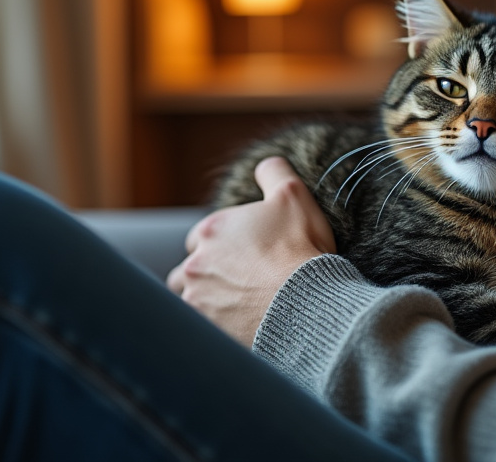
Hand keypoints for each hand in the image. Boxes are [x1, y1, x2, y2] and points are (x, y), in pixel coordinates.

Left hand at [167, 157, 335, 344]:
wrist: (306, 302)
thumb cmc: (301, 248)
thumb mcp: (293, 195)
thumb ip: (273, 173)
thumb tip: (264, 166)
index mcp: (212, 229)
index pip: (201, 237)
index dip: (221, 245)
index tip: (241, 255)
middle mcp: (196, 263)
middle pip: (189, 269)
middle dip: (206, 273)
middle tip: (236, 282)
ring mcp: (196, 298)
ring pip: (189, 299)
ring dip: (204, 300)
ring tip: (232, 307)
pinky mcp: (204, 329)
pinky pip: (199, 327)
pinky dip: (212, 326)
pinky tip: (234, 326)